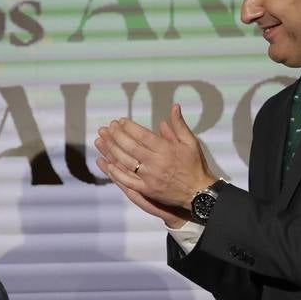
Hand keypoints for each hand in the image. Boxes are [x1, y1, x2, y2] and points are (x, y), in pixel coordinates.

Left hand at [94, 104, 215, 214]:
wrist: (198, 192)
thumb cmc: (195, 165)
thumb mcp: (191, 142)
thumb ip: (179, 125)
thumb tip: (174, 107)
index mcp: (166, 150)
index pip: (142, 135)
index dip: (129, 127)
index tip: (119, 121)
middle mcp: (156, 163)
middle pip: (130, 147)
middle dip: (116, 136)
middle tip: (107, 128)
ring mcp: (149, 177)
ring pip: (125, 162)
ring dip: (111, 150)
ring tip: (102, 140)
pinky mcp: (146, 190)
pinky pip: (127, 180)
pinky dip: (115, 172)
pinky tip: (107, 163)